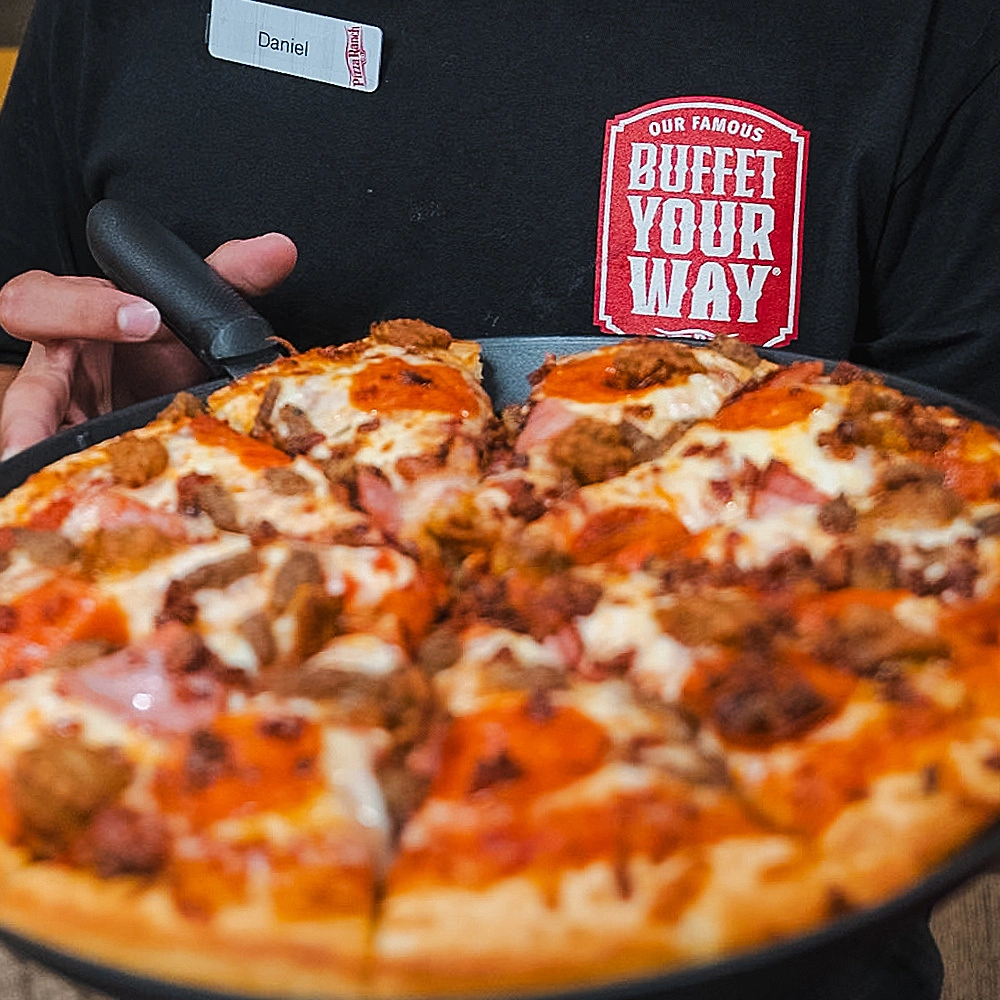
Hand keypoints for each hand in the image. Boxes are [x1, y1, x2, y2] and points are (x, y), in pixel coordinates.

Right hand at [0, 232, 297, 458]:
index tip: (148, 318)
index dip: (90, 308)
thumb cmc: (162, 342)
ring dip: (34, 453)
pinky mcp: (73, 454)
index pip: (44, 301)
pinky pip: (55, 469)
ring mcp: (62, 417)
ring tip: (35, 469)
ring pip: (31, 434)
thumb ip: (227, 277)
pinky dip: (57, 480)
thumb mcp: (190, 311)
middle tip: (81, 421)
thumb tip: (280, 250)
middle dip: (36, 404)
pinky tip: (74, 498)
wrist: (169, 385)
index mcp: (75, 317)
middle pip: (25, 383)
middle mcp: (57, 370)